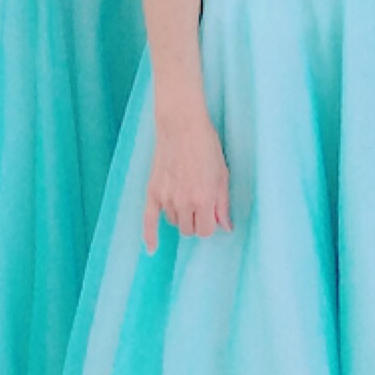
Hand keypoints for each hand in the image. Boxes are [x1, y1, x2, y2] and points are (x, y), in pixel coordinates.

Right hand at [143, 112, 230, 249]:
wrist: (181, 125)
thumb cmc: (206, 146)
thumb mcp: (222, 175)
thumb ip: (223, 204)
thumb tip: (226, 227)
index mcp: (204, 199)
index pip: (206, 231)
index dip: (210, 224)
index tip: (211, 215)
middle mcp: (184, 203)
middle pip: (189, 230)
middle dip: (196, 222)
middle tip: (200, 205)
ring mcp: (166, 198)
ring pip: (173, 223)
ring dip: (181, 216)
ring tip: (185, 195)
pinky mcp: (152, 192)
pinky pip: (148, 221)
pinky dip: (149, 236)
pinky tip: (151, 249)